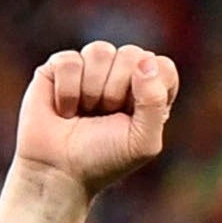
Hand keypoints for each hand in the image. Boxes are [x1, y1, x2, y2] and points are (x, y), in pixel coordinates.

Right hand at [0, 43, 180, 222]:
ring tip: (85, 112)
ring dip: (92, 90)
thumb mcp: (143, 143)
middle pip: (132, 54)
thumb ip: (154, 102)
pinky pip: (70, 61)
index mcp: (148, 91)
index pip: (162, 66)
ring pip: (100, 51)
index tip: (133, 115)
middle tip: (105, 116)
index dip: (149, 88)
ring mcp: (90, 67)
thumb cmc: (104, 159)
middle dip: (117, 91)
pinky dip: (68, 92)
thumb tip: (145, 60)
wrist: (59, 172)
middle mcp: (121, 74)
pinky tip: (65, 109)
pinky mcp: (60, 67)